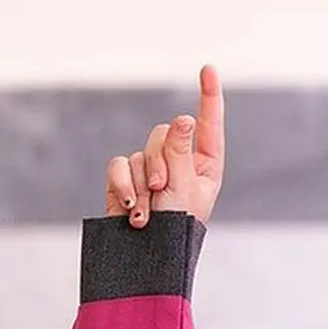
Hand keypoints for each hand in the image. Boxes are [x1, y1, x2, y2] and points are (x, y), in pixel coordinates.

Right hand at [105, 65, 225, 226]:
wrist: (145, 260)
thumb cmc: (175, 230)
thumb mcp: (184, 188)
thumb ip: (180, 151)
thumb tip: (185, 117)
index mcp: (205, 165)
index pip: (208, 124)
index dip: (208, 95)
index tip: (208, 68)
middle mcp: (179, 162)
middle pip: (164, 134)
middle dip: (160, 161)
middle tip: (162, 190)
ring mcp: (151, 170)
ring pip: (141, 151)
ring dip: (142, 183)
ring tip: (147, 214)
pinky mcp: (125, 179)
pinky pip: (119, 164)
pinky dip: (122, 184)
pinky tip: (128, 208)